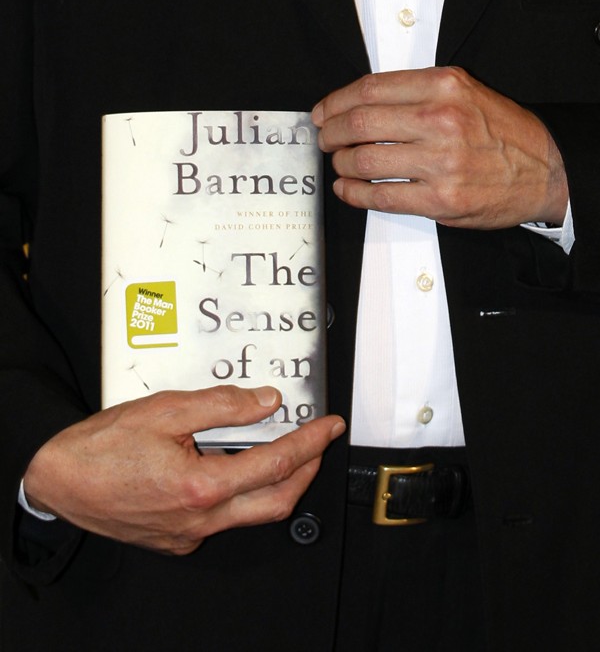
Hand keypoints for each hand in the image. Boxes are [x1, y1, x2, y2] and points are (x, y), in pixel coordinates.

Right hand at [22, 386, 344, 554]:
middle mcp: (199, 521)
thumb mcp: (165, 410)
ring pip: (251, 515)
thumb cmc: (101, 447)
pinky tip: (233, 468)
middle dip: (307, 471)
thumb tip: (265, 403)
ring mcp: (188, 536)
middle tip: (318, 444)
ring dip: (276, 484)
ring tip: (284, 451)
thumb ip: (222, 406)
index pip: (276, 464)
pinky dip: (240, 494)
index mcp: (200, 487)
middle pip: (277, 503)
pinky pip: (222, 520)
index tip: (329, 427)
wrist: (59, 480)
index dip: (310, 443)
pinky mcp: (177, 540)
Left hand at [312, 67, 567, 228]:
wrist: (544, 169)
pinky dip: (354, 193)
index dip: (335, 102)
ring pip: (363, 160)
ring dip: (340, 164)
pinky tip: (348, 189)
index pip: (370, 88)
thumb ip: (417, 91)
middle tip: (325, 139)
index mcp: (444, 86)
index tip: (323, 112)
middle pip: (359, 123)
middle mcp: (440, 120)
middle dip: (330, 134)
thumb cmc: (502, 132)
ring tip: (340, 164)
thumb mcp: (465, 92)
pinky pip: (380, 196)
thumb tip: (361, 102)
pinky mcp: (440, 199)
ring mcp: (440, 162)